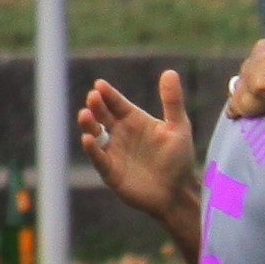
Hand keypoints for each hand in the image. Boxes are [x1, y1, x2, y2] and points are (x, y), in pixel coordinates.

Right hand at [76, 68, 197, 213]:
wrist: (177, 191)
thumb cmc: (178, 159)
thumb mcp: (178, 127)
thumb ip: (172, 101)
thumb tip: (170, 72)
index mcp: (134, 120)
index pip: (117, 103)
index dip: (108, 94)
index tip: (100, 85)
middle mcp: (120, 134)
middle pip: (102, 116)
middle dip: (96, 106)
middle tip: (93, 97)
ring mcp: (114, 152)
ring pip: (95, 134)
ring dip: (89, 124)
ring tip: (85, 114)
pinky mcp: (110, 171)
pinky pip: (98, 158)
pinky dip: (92, 149)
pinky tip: (89, 139)